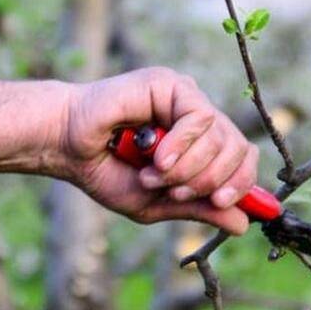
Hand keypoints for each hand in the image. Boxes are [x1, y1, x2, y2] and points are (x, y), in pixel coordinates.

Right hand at [60, 67, 259, 234]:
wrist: (67, 148)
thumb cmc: (107, 172)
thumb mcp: (158, 203)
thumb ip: (200, 209)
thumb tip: (243, 224)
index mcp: (199, 143)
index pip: (242, 158)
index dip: (242, 183)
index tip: (222, 202)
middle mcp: (197, 117)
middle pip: (238, 148)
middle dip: (210, 181)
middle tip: (176, 193)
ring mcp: (186, 98)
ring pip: (220, 136)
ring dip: (189, 169)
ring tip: (154, 176)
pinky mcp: (172, 84)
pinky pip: (200, 117)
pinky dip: (182, 145)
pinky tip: (157, 158)